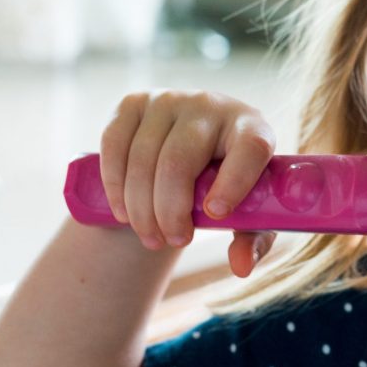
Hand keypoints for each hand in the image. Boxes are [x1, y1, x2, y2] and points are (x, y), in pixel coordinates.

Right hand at [99, 90, 277, 277]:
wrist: (197, 148)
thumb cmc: (230, 183)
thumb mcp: (250, 211)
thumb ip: (253, 240)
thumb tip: (241, 267)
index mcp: (252, 127)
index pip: (249, 148)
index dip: (233, 182)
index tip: (216, 214)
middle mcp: (211, 105)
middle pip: (179, 161)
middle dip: (169, 211)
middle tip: (172, 241)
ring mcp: (169, 100)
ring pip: (142, 158)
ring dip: (140, 207)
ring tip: (150, 236)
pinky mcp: (134, 103)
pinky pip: (114, 144)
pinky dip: (115, 185)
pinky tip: (124, 213)